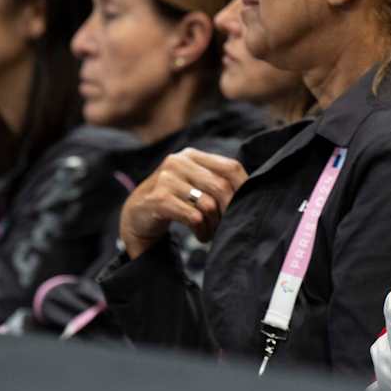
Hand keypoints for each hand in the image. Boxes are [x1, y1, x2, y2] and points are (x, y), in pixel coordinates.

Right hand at [119, 148, 248, 257]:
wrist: (137, 214)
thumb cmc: (175, 199)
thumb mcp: (195, 183)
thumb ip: (218, 181)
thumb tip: (253, 193)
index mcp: (192, 155)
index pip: (231, 167)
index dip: (244, 188)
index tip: (247, 206)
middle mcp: (178, 162)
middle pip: (222, 187)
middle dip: (229, 211)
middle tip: (227, 225)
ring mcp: (166, 179)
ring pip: (208, 204)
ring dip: (215, 225)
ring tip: (211, 232)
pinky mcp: (158, 199)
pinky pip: (193, 217)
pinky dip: (202, 231)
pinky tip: (200, 235)